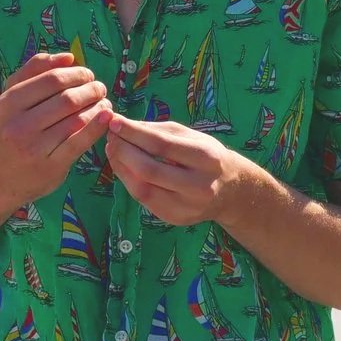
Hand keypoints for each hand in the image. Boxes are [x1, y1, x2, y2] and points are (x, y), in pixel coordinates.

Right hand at [0, 52, 110, 208]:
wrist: (1, 176)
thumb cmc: (12, 129)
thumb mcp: (13, 97)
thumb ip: (35, 70)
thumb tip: (69, 57)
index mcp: (9, 102)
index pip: (52, 79)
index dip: (76, 74)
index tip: (88, 75)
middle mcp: (18, 124)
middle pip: (67, 99)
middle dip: (91, 90)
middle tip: (100, 88)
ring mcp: (34, 147)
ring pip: (76, 119)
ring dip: (98, 107)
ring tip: (104, 103)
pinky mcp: (50, 165)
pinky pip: (80, 141)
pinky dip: (98, 126)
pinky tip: (107, 117)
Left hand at [104, 114, 248, 227]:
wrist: (230, 190)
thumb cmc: (206, 156)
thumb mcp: (190, 136)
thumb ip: (158, 131)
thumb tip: (121, 125)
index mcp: (207, 158)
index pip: (162, 145)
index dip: (134, 133)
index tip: (114, 122)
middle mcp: (199, 185)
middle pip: (149, 169)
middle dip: (123, 151)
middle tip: (109, 137)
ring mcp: (187, 206)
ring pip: (143, 188)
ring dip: (121, 167)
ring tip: (112, 150)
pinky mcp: (176, 218)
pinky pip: (144, 200)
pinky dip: (128, 182)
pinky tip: (123, 168)